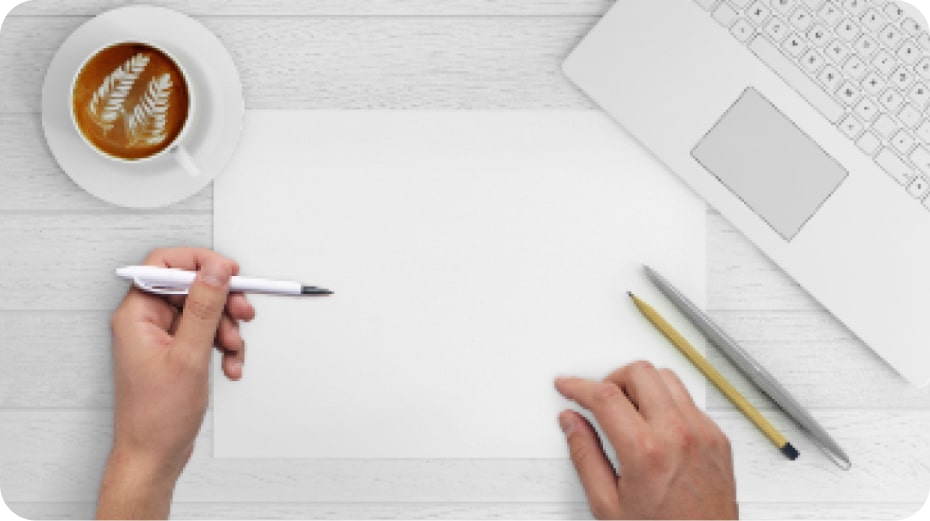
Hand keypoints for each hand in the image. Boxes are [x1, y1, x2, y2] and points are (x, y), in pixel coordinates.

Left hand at [97, 248, 254, 519]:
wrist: (154, 456)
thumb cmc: (157, 417)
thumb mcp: (189, 356)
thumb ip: (204, 307)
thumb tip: (215, 269)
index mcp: (137, 314)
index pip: (166, 265)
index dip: (201, 263)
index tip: (230, 272)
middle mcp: (147, 321)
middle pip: (193, 288)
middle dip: (223, 301)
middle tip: (244, 313)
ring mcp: (162, 338)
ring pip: (205, 312)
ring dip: (228, 328)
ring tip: (234, 351)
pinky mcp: (177, 352)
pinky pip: (207, 335)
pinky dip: (224, 347)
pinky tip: (230, 366)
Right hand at [555, 362, 737, 519]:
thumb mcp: (608, 504)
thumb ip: (585, 456)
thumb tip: (572, 423)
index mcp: (646, 452)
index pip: (605, 396)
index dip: (579, 386)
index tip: (568, 386)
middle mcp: (679, 435)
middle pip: (639, 372)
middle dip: (611, 379)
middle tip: (599, 400)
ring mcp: (703, 434)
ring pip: (667, 377)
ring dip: (641, 385)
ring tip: (627, 410)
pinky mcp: (718, 438)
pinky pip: (688, 400)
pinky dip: (666, 402)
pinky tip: (654, 425)